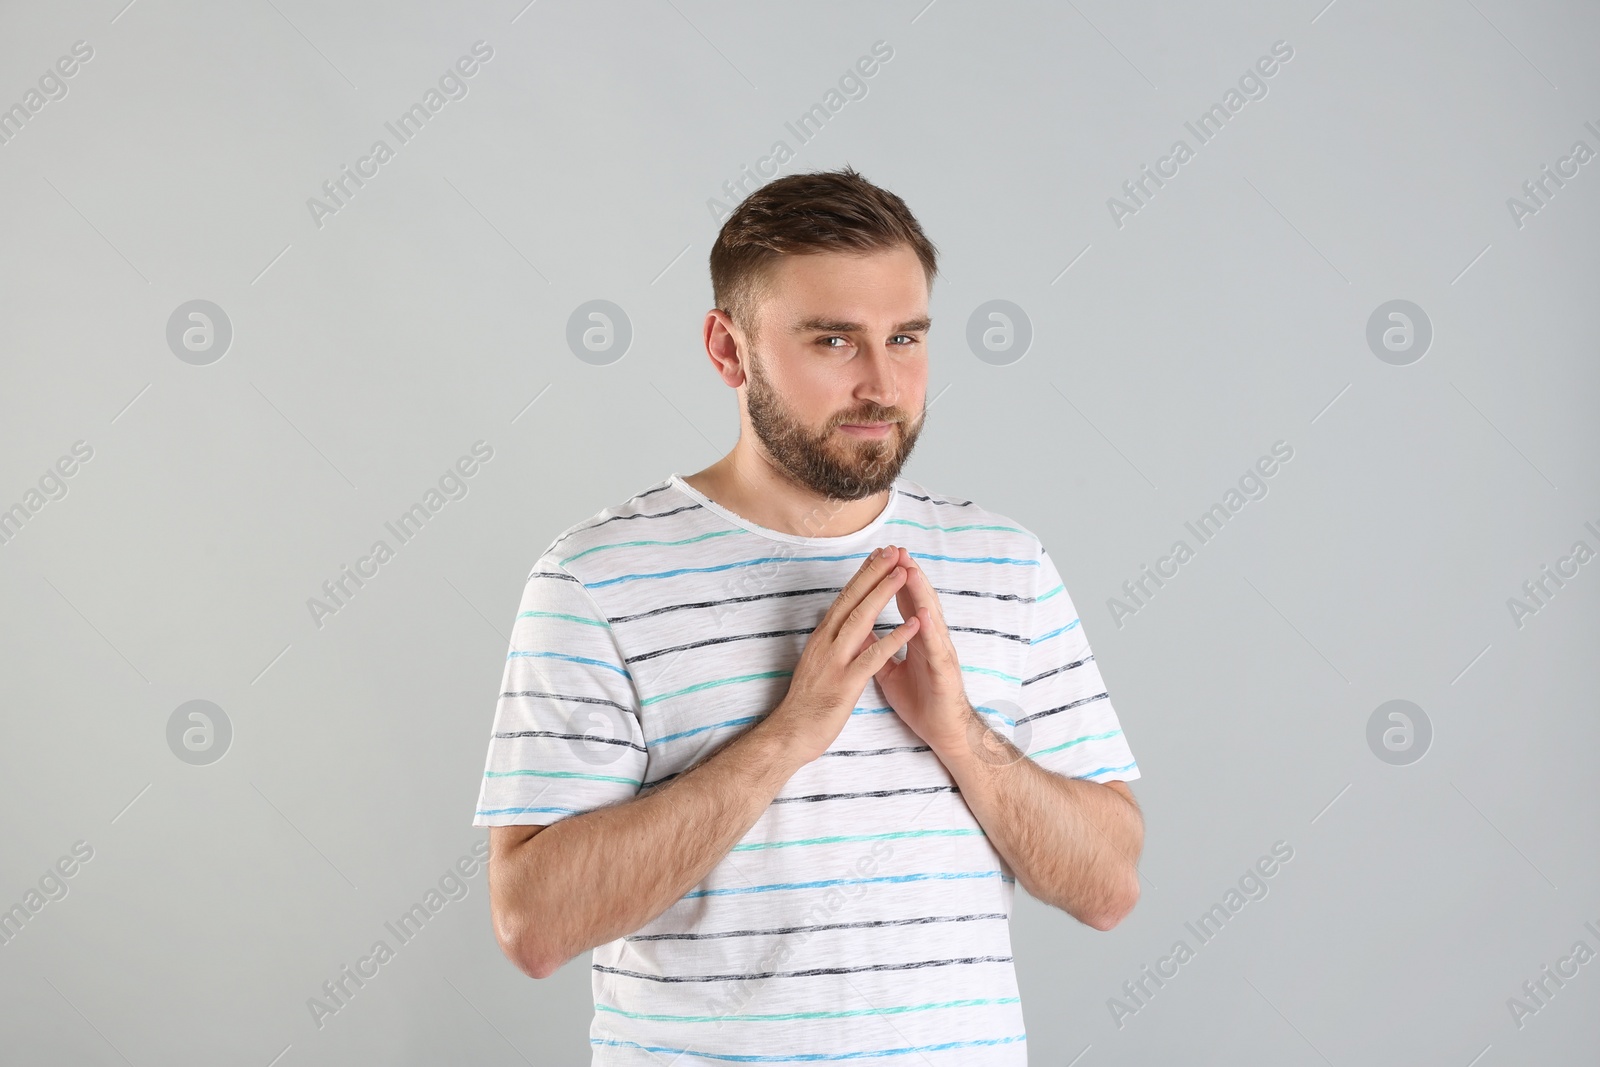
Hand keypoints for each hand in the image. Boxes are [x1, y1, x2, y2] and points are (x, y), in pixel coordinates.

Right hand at [772, 545, 921, 762]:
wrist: (791, 733)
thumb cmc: (806, 701)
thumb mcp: (817, 663)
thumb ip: (831, 642)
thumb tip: (840, 624)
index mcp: (822, 637)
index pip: (845, 598)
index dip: (863, 574)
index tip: (879, 554)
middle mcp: (826, 642)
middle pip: (853, 600)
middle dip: (875, 572)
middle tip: (894, 549)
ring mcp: (835, 661)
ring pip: (862, 619)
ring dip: (884, 594)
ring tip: (903, 573)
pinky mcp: (846, 683)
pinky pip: (874, 656)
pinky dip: (894, 638)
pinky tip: (912, 624)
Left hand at [873, 546, 974, 753]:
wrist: (943, 732)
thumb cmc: (921, 701)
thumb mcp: (890, 673)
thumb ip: (878, 651)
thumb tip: (859, 634)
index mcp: (916, 638)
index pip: (902, 602)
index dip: (891, 579)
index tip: (879, 557)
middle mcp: (930, 640)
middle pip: (918, 601)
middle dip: (907, 574)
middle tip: (896, 549)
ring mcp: (940, 653)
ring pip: (930, 617)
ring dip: (920, 593)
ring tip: (910, 569)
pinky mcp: (945, 672)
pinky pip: (937, 649)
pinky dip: (931, 630)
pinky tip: (925, 614)